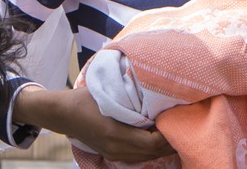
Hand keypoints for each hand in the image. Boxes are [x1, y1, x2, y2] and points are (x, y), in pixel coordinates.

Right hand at [15, 86, 174, 161]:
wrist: (62, 114)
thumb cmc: (84, 99)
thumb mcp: (108, 94)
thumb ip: (130, 96)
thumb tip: (154, 90)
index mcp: (115, 134)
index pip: (152, 142)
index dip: (168, 134)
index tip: (178, 118)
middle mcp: (116, 149)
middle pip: (153, 152)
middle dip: (170, 141)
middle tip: (184, 124)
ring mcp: (114, 154)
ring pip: (147, 157)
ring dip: (162, 146)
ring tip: (175, 131)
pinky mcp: (113, 155)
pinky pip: (139, 157)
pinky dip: (152, 149)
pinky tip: (159, 137)